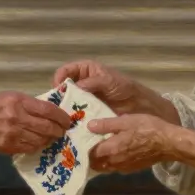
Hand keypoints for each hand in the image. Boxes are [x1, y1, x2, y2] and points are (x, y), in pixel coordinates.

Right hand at [0, 92, 68, 154]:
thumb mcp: (9, 97)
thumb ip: (28, 103)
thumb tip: (48, 110)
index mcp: (18, 102)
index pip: (47, 110)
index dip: (61, 116)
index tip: (67, 119)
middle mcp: (17, 118)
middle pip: (47, 127)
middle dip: (59, 130)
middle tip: (63, 130)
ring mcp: (14, 135)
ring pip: (41, 140)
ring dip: (50, 139)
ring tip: (53, 136)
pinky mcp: (10, 147)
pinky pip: (31, 148)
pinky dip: (39, 145)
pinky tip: (40, 141)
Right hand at [52, 60, 174, 120]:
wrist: (138, 105)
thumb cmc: (124, 87)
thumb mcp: (109, 81)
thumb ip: (92, 82)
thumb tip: (73, 87)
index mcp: (84, 71)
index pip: (65, 71)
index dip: (59, 78)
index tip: (58, 90)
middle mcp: (81, 84)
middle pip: (63, 88)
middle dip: (59, 97)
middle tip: (57, 107)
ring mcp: (82, 99)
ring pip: (67, 102)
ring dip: (64, 110)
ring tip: (61, 118)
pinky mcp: (86, 113)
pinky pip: (74, 114)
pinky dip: (71, 119)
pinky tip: (69, 124)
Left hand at [86, 114, 177, 172]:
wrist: (168, 143)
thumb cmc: (147, 128)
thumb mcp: (125, 121)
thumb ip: (106, 124)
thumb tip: (89, 126)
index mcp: (110, 149)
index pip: (89, 153)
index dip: (83, 148)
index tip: (79, 141)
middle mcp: (114, 162)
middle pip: (95, 163)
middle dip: (89, 157)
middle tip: (87, 146)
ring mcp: (123, 167)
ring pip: (105, 167)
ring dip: (100, 161)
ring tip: (98, 150)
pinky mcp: (132, 169)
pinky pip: (116, 168)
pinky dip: (111, 162)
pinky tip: (114, 153)